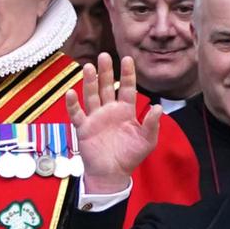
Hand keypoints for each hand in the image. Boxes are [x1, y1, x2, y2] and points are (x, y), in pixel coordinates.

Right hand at [65, 53, 160, 193]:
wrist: (113, 173)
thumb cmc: (130, 156)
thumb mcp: (147, 140)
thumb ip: (152, 124)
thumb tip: (158, 107)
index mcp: (126, 111)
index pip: (127, 88)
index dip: (128, 74)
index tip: (128, 58)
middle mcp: (110, 110)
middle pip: (107, 87)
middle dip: (105, 72)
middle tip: (103, 55)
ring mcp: (95, 117)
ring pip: (91, 95)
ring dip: (89, 82)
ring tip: (88, 67)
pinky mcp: (84, 127)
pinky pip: (77, 113)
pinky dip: (73, 104)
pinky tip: (71, 92)